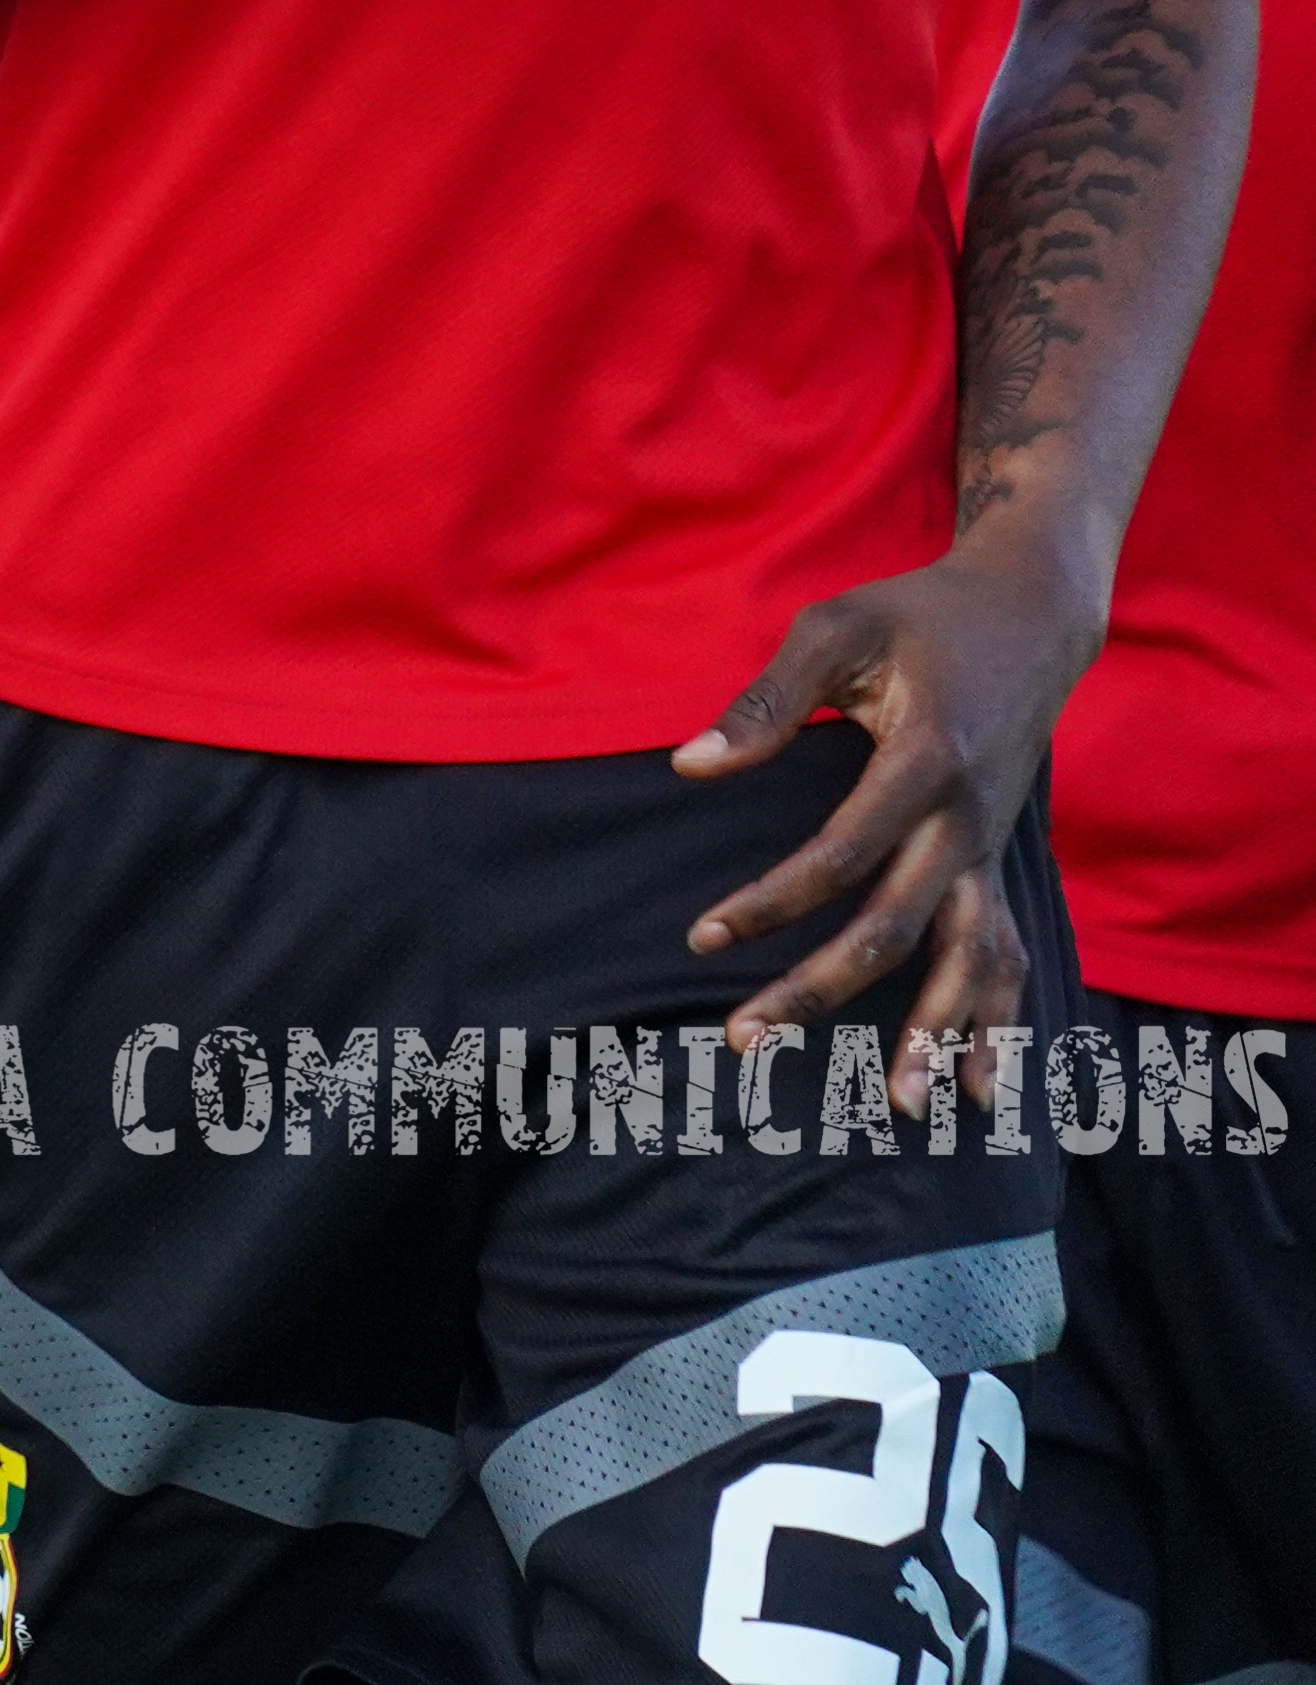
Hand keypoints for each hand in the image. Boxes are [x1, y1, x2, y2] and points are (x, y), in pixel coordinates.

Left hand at [672, 525, 1099, 1081]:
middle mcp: (970, 819)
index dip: (770, 902)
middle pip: (899, 927)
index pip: (840, 855)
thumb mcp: (834, 630)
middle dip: (823, 991)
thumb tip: (688, 766)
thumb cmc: (917, 615)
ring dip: (938, 1034)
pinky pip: (1007, 954)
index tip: (702, 938)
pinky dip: (999, 1023)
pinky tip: (984, 1089)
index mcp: (927, 761)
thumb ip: (764, 701)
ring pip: (974, 959)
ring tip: (903, 1106)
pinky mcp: (1000, 859)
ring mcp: (993, 847)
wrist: (1032, 613)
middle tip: (745, 1042)